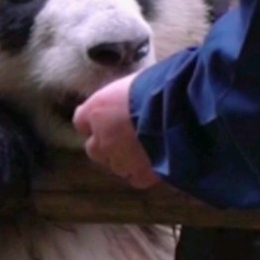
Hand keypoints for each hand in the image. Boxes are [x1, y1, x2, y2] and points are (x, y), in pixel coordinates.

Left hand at [72, 74, 161, 189]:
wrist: (178, 110)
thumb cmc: (158, 86)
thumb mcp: (134, 81)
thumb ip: (123, 96)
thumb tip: (127, 97)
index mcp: (97, 110)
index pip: (81, 120)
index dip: (93, 122)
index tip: (105, 119)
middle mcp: (102, 139)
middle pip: (94, 149)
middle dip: (106, 145)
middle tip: (126, 136)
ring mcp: (119, 160)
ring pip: (115, 166)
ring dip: (125, 159)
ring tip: (145, 149)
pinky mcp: (140, 174)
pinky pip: (136, 178)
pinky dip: (142, 172)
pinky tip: (154, 163)